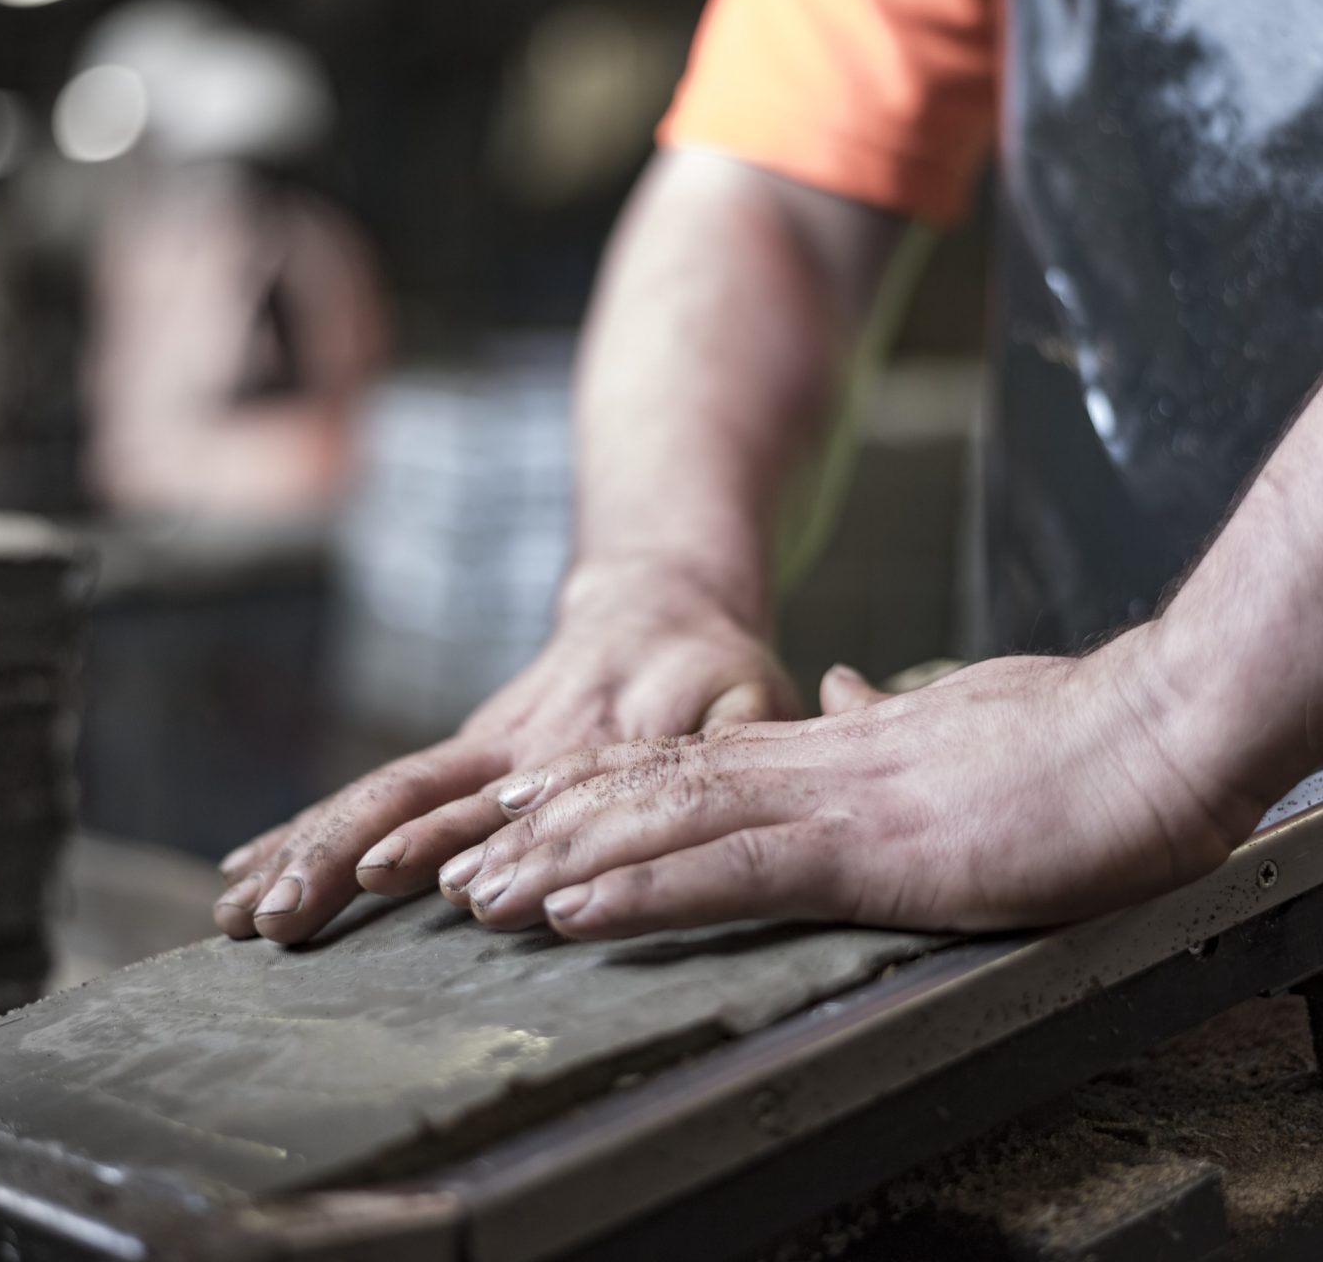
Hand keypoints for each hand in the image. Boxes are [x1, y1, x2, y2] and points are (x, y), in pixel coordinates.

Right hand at [214, 558, 798, 942]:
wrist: (659, 605)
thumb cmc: (714, 669)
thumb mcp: (749, 702)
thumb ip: (735, 748)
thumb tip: (712, 809)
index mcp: (579, 743)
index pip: (499, 797)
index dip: (441, 838)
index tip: (376, 878)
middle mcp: (512, 748)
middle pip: (409, 796)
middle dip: (335, 854)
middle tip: (274, 918)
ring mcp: (476, 749)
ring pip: (376, 795)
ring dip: (303, 849)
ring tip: (233, 912)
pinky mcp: (460, 755)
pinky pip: (375, 791)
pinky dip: (307, 829)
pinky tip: (248, 871)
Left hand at [440, 627, 1266, 938]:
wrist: (1148, 732)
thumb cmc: (1064, 738)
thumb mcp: (947, 721)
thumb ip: (874, 716)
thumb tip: (833, 694)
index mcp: (825, 750)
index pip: (683, 766)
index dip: (592, 791)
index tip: (522, 813)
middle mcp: (805, 768)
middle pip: (646, 794)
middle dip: (543, 834)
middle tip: (455, 867)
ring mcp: (829, 802)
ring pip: (662, 826)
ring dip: (561, 863)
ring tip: (476, 893)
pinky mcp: (867, 846)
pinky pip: (729, 869)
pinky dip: (641, 890)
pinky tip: (575, 909)